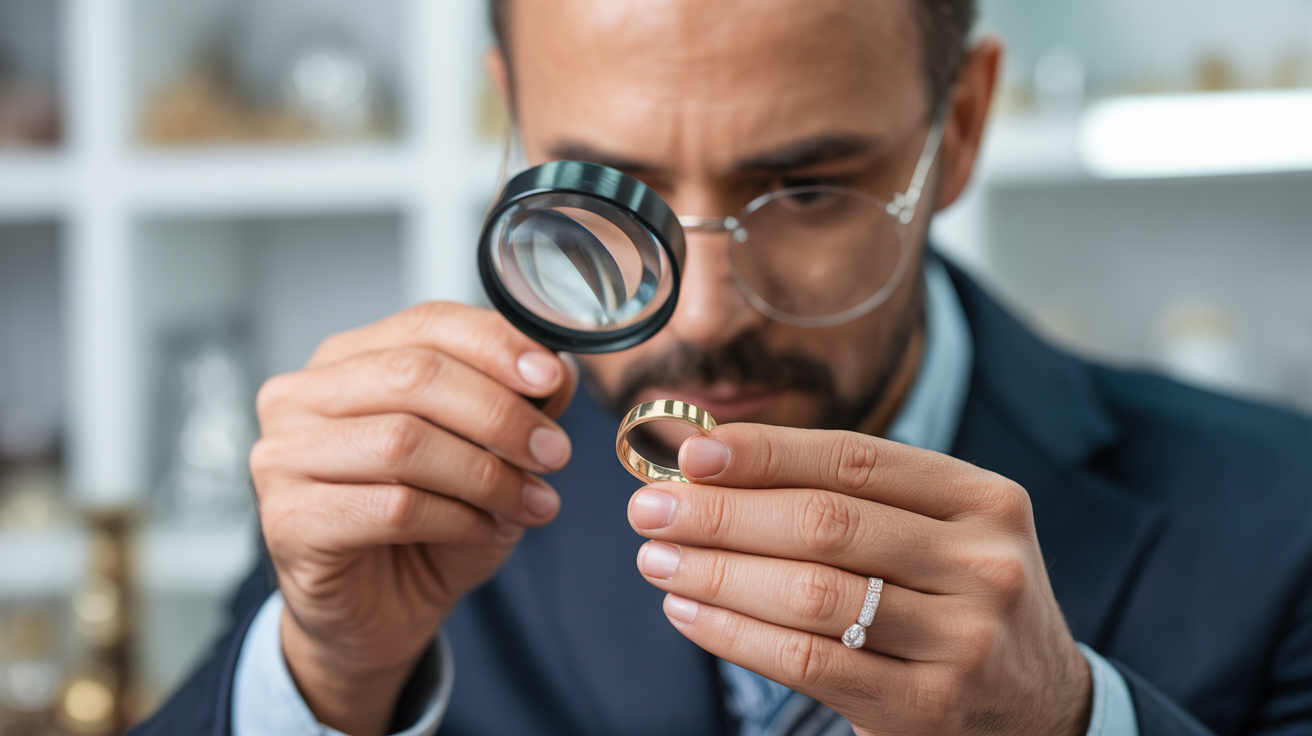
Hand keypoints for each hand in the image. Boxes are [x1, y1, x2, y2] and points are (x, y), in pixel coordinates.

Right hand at [249, 302, 576, 735]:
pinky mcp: (288, 520)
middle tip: (555, 453)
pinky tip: (489, 531)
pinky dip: (458, 518)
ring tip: (533, 503)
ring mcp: (283, 456)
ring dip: (487, 475)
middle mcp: (302, 395)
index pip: (425, 322)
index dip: (495, 344)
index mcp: (347, 358)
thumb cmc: (424, 525)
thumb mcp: (484, 454)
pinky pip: (391, 507)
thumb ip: (515, 405)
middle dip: (500, 415)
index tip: (552, 378)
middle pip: (415, 376)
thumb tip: (557, 372)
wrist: (379, 614)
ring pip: (404, 442)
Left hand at [627, 424, 1090, 735]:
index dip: (764, 450)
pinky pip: (807, 662)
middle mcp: (980, 564)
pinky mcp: (924, 706)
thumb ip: (850, 494)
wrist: (1039, 706)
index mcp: (983, 499)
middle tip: (650, 508)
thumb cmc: (961, 598)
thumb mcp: (941, 531)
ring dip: (716, 573)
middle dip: (724, 512)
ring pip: (810, 594)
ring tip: (657, 559)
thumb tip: (713, 457)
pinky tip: (688, 613)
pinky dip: (734, 635)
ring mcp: (959, 640)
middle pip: (825, 523)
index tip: (690, 451)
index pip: (854, 458)